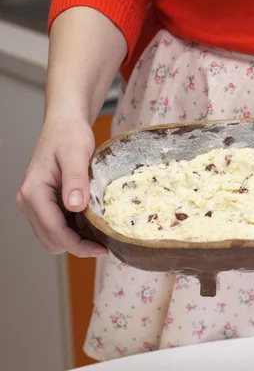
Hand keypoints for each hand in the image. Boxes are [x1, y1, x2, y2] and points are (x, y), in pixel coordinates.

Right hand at [16, 116, 106, 256]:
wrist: (65, 123)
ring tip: (103, 234)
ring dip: (77, 239)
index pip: (54, 231)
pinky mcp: (46, 202)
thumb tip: (75, 206)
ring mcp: (36, 203)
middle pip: (52, 240)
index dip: (79, 245)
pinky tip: (95, 223)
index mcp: (33, 192)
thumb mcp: (76, 154)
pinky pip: (59, 225)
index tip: (103, 249)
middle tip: (106, 243)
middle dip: (78, 246)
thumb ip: (75, 180)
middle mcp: (29, 201)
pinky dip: (75, 230)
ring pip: (54, 237)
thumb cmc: (69, 135)